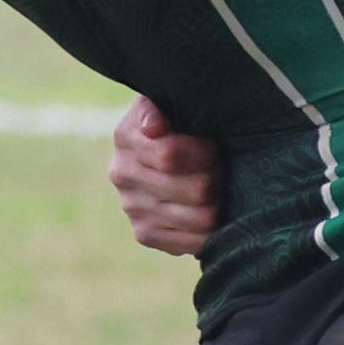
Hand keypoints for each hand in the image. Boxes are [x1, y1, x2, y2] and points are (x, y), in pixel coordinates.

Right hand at [107, 97, 221, 257]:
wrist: (168, 151)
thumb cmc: (182, 121)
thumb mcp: (173, 102)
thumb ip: (162, 107)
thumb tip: (154, 127)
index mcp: (127, 136)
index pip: (170, 155)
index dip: (205, 152)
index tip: (213, 146)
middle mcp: (122, 173)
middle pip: (195, 188)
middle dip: (217, 177)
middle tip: (221, 168)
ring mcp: (131, 207)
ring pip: (201, 217)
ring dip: (219, 202)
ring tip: (218, 188)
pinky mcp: (144, 233)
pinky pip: (193, 242)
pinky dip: (212, 230)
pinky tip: (210, 211)